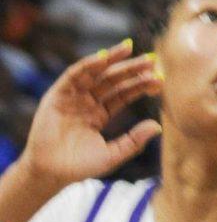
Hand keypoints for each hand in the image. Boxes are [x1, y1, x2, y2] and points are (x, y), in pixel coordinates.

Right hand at [20, 42, 161, 189]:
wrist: (50, 173)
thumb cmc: (80, 166)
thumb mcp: (113, 154)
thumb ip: (134, 141)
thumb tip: (158, 126)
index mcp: (100, 114)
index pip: (124, 94)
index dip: (140, 85)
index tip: (160, 79)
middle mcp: (87, 102)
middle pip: (112, 80)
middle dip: (131, 68)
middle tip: (152, 59)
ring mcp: (72, 98)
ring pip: (95, 73)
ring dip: (111, 59)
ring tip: (129, 48)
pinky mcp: (56, 96)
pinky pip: (73, 76)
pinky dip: (87, 65)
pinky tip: (103, 57)